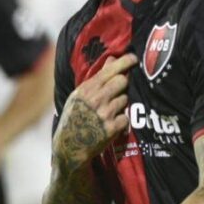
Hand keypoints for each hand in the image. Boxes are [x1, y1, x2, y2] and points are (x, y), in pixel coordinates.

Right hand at [53, 54, 135, 171]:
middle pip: (122, 81)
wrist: (70, 145)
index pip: (110, 70)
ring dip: (121, 104)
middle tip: (118, 90)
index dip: (125, 62)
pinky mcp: (112, 128)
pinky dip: (121, 120)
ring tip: (109, 111)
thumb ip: (97, 78)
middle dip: (123, 84)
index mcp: (86, 89)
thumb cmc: (74, 117)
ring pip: (125, 99)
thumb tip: (112, 58)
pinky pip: (126, 117)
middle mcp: (96, 99)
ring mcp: (105, 114)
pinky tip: (111, 123)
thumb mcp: (79, 95)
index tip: (134, 58)